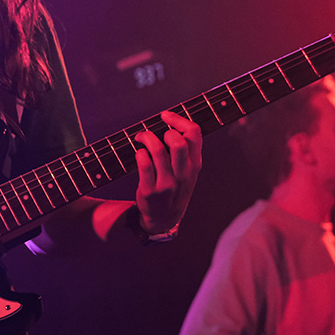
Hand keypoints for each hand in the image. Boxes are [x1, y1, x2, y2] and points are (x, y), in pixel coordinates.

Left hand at [133, 110, 201, 233]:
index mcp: (195, 165)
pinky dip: (139, 153)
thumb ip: (186, 150)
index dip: (179, 119)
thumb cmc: (175, 187)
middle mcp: (183, 175)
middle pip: (178, 142)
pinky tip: (139, 153)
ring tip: (141, 138)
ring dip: (147, 138)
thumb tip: (172, 120)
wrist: (164, 218)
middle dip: (164, 130)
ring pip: (158, 151)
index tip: (166, 116)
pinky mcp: (150, 191)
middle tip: (156, 133)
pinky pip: (143, 164)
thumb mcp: (188, 171)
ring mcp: (167, 184)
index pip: (194, 134)